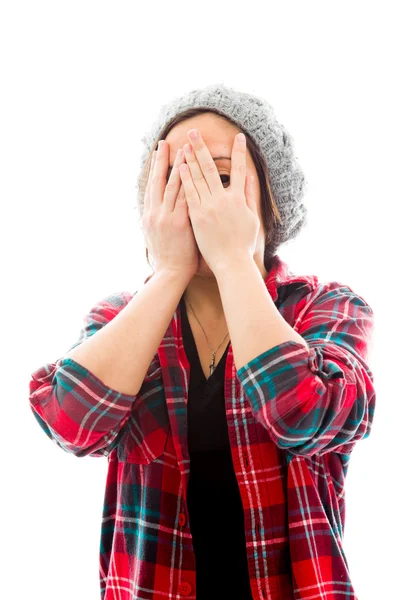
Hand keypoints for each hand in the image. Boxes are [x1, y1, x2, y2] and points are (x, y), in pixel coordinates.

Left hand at [178, 129, 259, 273]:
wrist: (231, 263)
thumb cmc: (243, 245)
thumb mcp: (251, 219)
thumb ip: (248, 195)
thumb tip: (249, 176)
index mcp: (238, 199)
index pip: (239, 170)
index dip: (239, 152)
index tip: (239, 136)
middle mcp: (223, 199)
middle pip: (211, 168)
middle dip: (202, 148)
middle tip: (195, 132)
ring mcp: (209, 207)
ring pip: (198, 177)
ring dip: (190, 158)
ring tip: (184, 142)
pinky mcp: (197, 216)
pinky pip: (189, 193)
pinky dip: (185, 178)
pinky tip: (180, 165)